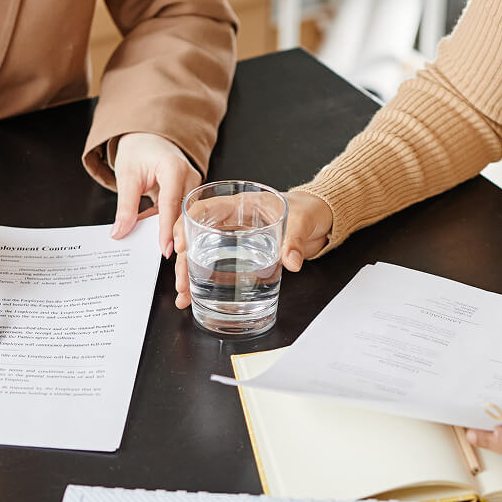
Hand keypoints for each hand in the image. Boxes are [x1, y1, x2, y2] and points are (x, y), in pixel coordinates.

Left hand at [111, 133, 200, 257]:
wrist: (149, 138)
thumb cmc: (139, 150)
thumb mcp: (127, 177)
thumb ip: (125, 207)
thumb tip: (119, 232)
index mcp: (174, 168)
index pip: (171, 204)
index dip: (167, 229)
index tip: (165, 250)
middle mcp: (189, 177)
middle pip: (183, 215)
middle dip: (176, 239)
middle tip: (168, 260)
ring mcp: (192, 186)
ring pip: (184, 218)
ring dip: (173, 235)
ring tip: (164, 256)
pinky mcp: (189, 195)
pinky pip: (179, 215)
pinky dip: (167, 226)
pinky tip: (156, 238)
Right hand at [172, 189, 332, 309]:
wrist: (321, 219)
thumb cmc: (309, 209)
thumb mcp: (303, 221)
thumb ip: (295, 240)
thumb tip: (291, 260)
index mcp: (242, 205)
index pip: (204, 208)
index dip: (187, 225)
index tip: (180, 246)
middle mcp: (233, 222)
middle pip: (197, 237)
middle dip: (184, 261)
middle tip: (182, 283)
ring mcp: (235, 240)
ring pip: (202, 255)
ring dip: (190, 275)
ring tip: (184, 296)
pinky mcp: (241, 256)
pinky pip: (217, 267)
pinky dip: (205, 282)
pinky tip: (195, 296)